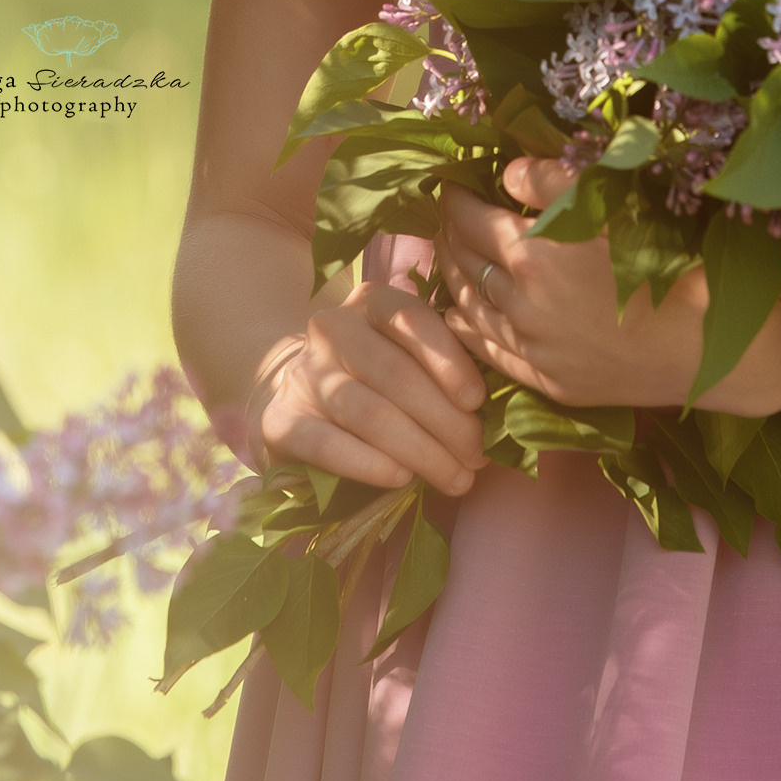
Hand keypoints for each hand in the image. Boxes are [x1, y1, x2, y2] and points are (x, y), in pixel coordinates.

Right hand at [248, 279, 486, 494]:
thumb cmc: (378, 381)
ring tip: (456, 478)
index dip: (449, 360)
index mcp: (371, 303)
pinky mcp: (279, 421)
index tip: (478, 401)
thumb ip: (446, 370)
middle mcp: (331, 329)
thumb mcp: (410, 358)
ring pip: (368, 413)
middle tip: (477, 456)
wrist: (299, 398)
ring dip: (420, 450)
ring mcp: (303, 375)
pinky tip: (401, 478)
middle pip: (395, 374)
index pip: (412, 320)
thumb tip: (501, 415)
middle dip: (445, 421)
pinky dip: (369, 464)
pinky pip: (326, 444)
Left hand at [436, 159, 780, 414]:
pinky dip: (465, 328)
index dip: (454, 197)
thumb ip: (556, 181)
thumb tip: (510, 172)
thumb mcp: (620, 202)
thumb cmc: (677, 260)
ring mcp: (533, 350)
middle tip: (449, 214)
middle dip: (449, 233)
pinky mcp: (550, 383)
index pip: (469, 219)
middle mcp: (521, 305)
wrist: (718, 347)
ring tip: (449, 253)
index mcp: (534, 254)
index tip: (452, 181)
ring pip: (469, 307)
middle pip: (462, 262)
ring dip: (453, 276)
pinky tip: (457, 315)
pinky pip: (489, 352)